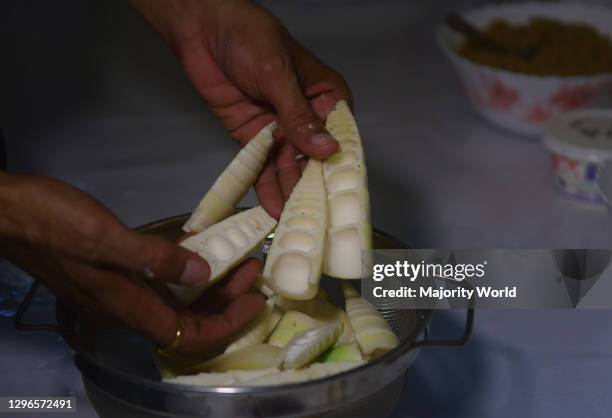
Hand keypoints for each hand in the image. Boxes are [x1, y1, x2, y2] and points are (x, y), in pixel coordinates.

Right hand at [0, 174, 264, 352]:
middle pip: (188, 318)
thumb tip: (203, 273)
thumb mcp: (105, 239)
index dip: (227, 325)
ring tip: (238, 258)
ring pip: (176, 299)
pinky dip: (184, 270)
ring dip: (209, 284)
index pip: (190, 335)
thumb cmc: (52, 224)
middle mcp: (127, 306)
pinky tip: (200, 249)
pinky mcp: (115, 271)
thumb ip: (155, 259)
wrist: (7, 213)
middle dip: (225, 299)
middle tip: (253, 271)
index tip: (256, 302)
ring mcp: (120, 290)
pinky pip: (159, 281)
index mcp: (128, 306)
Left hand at [130, 0, 352, 217]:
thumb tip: (327, 150)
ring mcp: (281, 130)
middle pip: (315, 158)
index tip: (340, 196)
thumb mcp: (278, 75)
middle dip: (314, 186)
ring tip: (294, 222)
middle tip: (314, 218)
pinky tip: (274, 209)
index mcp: (325, 97)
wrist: (202, 30)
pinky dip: (268, 186)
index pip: (340, 137)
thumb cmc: (251, 40)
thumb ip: (299, 116)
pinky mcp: (255, 139)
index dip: (340, 166)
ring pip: (290, 167)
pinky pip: (264, 166)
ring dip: (291, 192)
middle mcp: (307, 118)